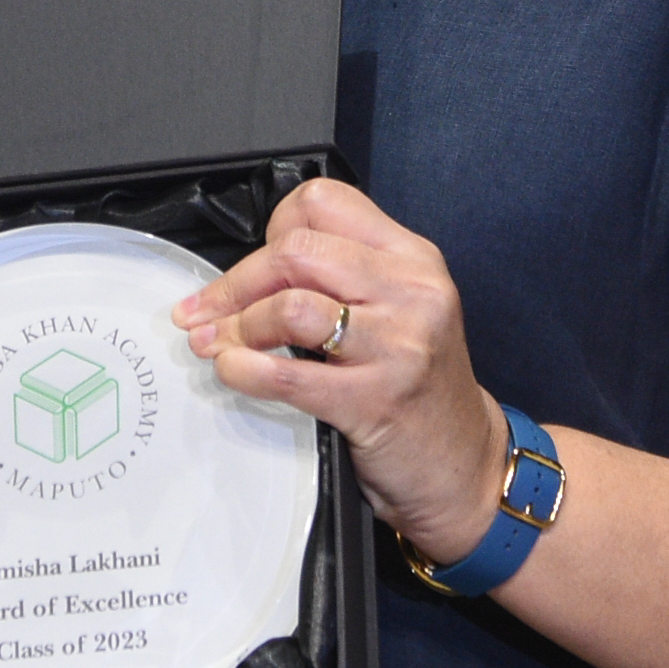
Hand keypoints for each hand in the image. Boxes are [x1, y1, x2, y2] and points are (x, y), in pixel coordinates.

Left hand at [171, 178, 511, 566]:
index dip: (273, 228)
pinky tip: (232, 371)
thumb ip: (347, 275)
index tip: (252, 265)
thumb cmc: (419, 387)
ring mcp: (396, 346)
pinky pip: (286, 374)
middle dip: (236, 282)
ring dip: (235, 325)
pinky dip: (243, 369)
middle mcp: (410, 291)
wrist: (463, 464)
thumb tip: (256, 267)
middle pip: (296, 250)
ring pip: (289, 305)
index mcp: (412, 258)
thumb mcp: (401, 309)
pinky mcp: (374, 400)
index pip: (324, 203)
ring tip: (213, 343)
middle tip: (205, 309)